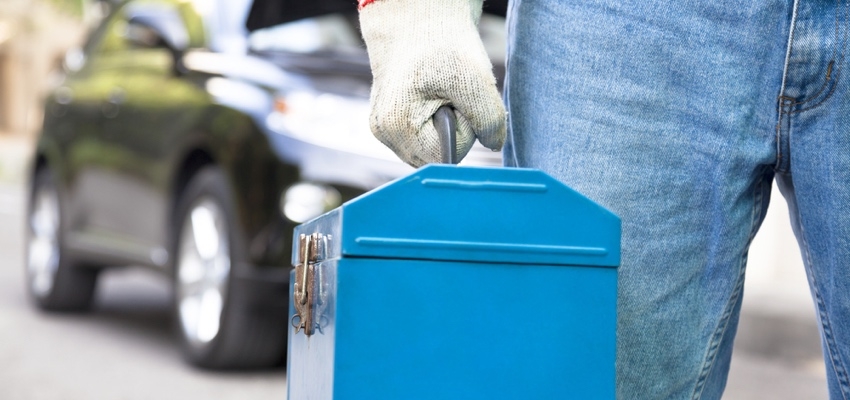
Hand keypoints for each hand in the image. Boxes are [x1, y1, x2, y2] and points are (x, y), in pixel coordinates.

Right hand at [359, 0, 505, 166]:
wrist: (416, 13)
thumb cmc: (440, 40)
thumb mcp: (475, 79)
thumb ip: (490, 121)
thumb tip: (493, 144)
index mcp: (397, 128)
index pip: (448, 156)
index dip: (464, 128)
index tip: (458, 95)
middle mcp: (384, 134)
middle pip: (436, 155)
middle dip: (454, 128)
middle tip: (450, 92)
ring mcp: (384, 128)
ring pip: (431, 146)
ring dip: (446, 123)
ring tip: (440, 90)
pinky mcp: (389, 120)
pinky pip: (424, 136)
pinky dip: (436, 118)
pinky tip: (433, 94)